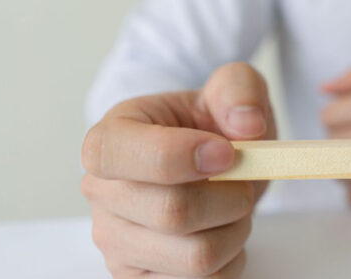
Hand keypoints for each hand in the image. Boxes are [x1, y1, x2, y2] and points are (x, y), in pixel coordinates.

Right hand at [81, 63, 274, 277]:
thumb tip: (247, 125)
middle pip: (172, 212)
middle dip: (230, 196)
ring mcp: (117, 243)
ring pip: (196, 257)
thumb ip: (240, 90)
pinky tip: (222, 232)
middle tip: (242, 178)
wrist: (208, 165)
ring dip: (236, 231)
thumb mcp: (230, 90)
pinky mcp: (141, 278)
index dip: (177, 155)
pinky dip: (231, 261)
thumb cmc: (211, 127)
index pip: (116, 153)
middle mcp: (103, 194)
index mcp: (112, 137)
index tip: (226, 153)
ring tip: (232, 206)